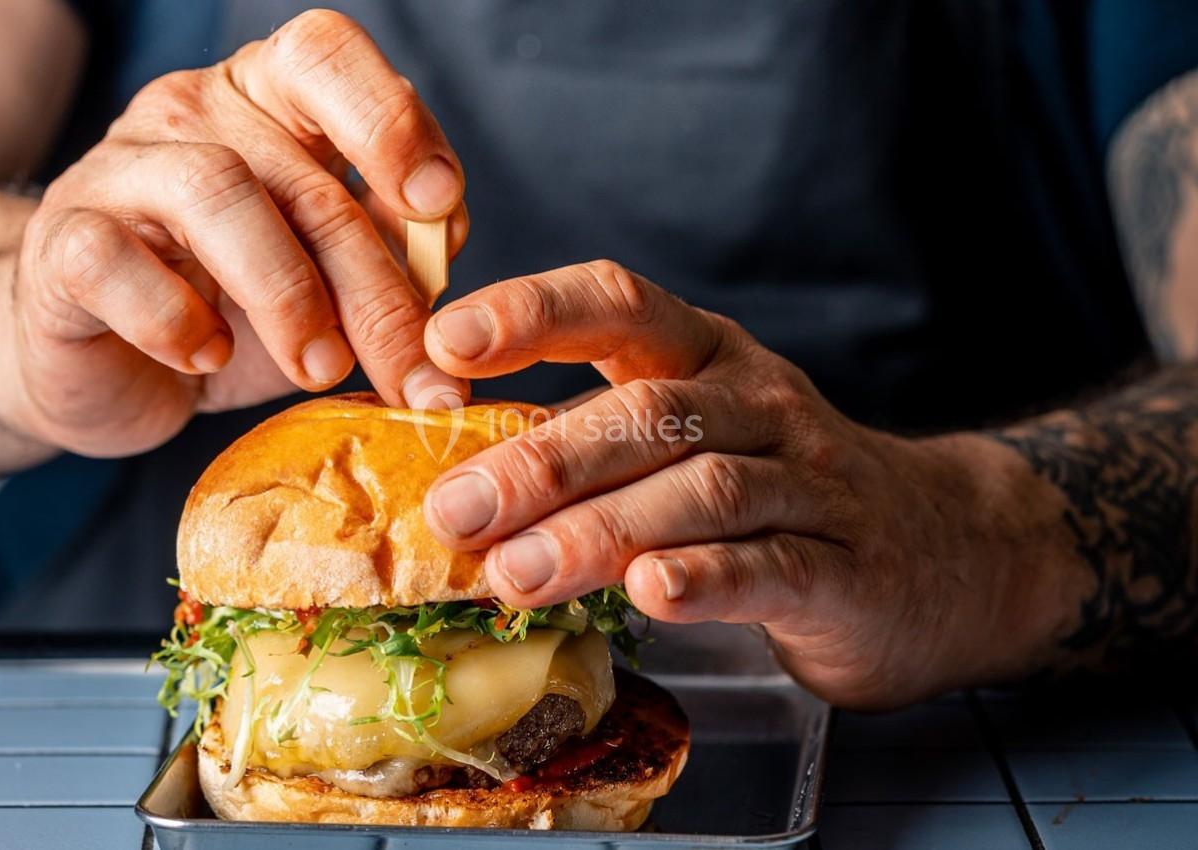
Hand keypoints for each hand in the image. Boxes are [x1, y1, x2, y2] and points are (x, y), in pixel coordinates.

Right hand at [0, 10, 467, 455]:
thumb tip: (441, 245)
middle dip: (375, 287)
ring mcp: (119, 172)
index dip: (391, 118)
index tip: (438, 202)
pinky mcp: (60, 246)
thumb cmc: (235, 312)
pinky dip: (173, 319)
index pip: (326, 56)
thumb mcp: (331, 279)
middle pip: (303, 174)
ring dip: (289, 296)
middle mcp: (192, 114)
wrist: (108, 366)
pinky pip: (114, 262)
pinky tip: (205, 359)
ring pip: (217, 194)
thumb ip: (390, 247)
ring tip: (322, 368)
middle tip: (413, 373)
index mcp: (269, 103)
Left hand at [420, 260, 1060, 707]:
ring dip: (600, 530)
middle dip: (545, 460)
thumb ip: (599, 446)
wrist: (944, 551)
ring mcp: (810, 485)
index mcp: (709, 355)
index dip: (534, 313)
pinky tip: (649, 594)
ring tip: (516, 573)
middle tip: (457, 510)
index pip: (618, 305)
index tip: (445, 343)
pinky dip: (705, 578)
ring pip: (702, 490)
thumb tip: (463, 479)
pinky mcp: (845, 570)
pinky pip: (771, 568)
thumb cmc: (781, 491)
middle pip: (647, 412)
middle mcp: (760, 404)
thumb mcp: (696, 436)